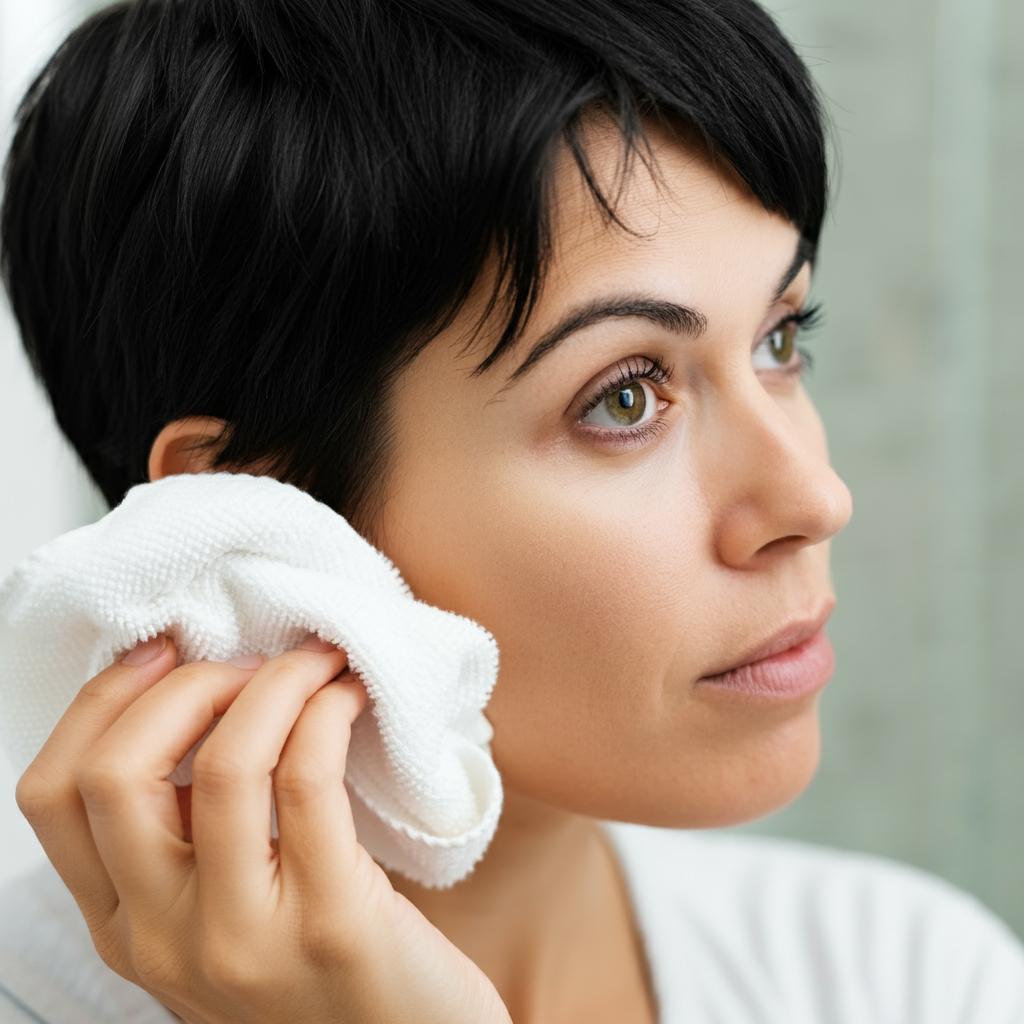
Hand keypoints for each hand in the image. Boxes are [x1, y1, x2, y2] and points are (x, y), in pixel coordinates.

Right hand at [14, 633, 510, 1023]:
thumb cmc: (324, 964)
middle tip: (252, 658)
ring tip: (319, 661)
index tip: (166, 650)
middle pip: (117, 774)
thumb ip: (189, 835)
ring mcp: (241, 939)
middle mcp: (163, 940)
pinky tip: (353, 698)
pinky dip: (327, 712)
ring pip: (223, 764)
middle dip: (185, 683)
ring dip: (275, 683)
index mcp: (125, 925)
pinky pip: (308, 780)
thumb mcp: (225, 908)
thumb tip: (196, 697)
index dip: (102, 700)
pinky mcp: (330, 924)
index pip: (55, 794)